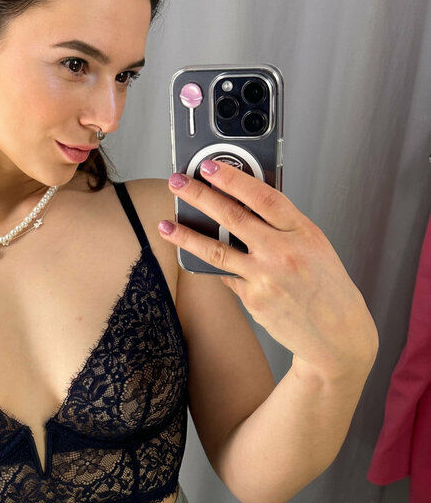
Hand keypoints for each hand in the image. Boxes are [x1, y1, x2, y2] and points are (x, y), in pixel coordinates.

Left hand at [159, 161, 378, 376]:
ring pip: (215, 250)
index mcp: (302, 232)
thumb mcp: (315, 246)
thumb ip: (283, 227)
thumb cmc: (328, 287)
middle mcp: (282, 252)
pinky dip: (218, 267)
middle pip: (231, 217)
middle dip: (199, 196)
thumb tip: (245, 205)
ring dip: (186, 236)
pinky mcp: (253, 299)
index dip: (232, 178)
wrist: (337, 335)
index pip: (261, 196)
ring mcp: (265, 277)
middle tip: (177, 183)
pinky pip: (227, 277)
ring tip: (165, 225)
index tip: (209, 167)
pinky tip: (205, 260)